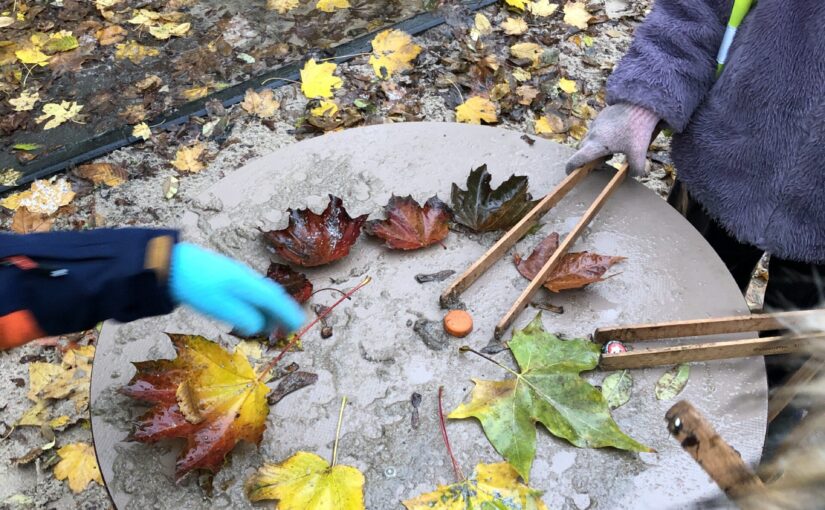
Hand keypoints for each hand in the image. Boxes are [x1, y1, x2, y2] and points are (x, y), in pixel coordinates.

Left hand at [169, 243, 305, 335]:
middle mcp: (247, 277)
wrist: (172, 264)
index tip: (298, 326)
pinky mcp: (227, 276)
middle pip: (272, 295)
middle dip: (282, 312)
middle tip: (286, 328)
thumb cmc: (196, 286)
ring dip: (269, 310)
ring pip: (261, 293)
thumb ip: (243, 318)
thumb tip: (259, 326)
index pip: (276, 300)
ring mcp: (237, 275)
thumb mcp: (220, 308)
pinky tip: (249, 312)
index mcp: (249, 285)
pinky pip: (251, 291)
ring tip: (268, 326)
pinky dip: (257, 304)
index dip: (289, 314)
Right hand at [565, 103, 658, 177]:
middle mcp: (592, 134)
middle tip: (602, 164)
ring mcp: (595, 124)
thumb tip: (634, 174)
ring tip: (611, 152)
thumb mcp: (639, 152)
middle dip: (588, 159)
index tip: (570, 173)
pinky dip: (601, 138)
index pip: (576, 159)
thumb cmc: (637, 129)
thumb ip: (636, 168)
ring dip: (595, 148)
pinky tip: (616, 137)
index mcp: (596, 145)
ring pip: (589, 140)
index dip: (571, 168)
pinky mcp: (601, 116)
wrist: (640, 103)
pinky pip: (596, 130)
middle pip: (582, 150)